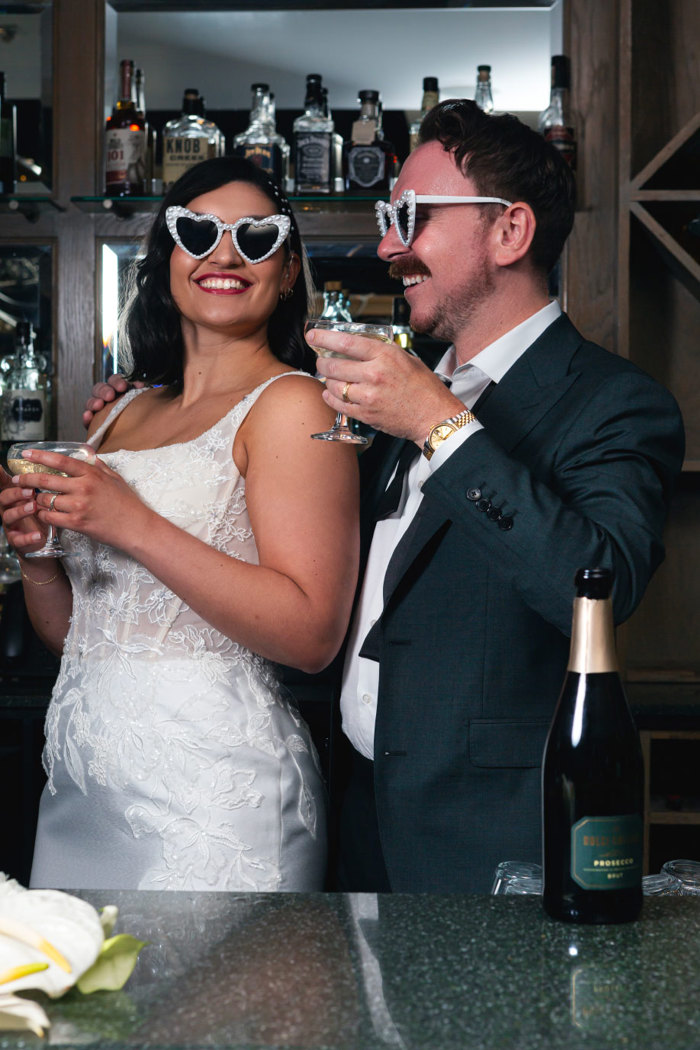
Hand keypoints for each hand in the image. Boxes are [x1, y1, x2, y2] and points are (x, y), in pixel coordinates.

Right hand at [0, 465, 48, 554]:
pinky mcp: (17, 540)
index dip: (0, 476)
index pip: (4, 483)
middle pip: (4, 497)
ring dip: (20, 511)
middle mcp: (8, 508)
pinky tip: (38, 535)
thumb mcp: (41, 497)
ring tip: (33, 507)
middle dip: (16, 493)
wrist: (42, 541)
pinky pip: (19, 539)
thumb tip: (53, 462)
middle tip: (30, 490)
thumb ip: (42, 483)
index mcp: (14, 496)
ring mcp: (11, 524)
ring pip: (9, 516)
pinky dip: (28, 537)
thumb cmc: (40, 514)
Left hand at [12, 447, 153, 551]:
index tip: (26, 454)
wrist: (135, 527)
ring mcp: (78, 506)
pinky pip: (50, 517)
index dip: (40, 456)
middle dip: (27, 479)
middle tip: (19, 479)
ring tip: (35, 499)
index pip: (60, 461)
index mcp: (91, 474)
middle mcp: (83, 488)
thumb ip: (99, 466)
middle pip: (46, 480)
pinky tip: (44, 513)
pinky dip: (44, 515)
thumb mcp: (115, 478)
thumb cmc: (127, 503)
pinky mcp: (76, 523)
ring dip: (37, 499)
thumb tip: (88, 456)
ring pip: (45, 500)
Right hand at [82, 373, 141, 428]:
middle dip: (104, 391)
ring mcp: (99, 411)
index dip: (116, 381)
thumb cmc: (140, 416)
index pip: (114, 381)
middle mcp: (107, 399)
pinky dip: (87, 417)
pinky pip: (87, 420)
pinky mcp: (93, 424)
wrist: (137, 437)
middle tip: (110, 396)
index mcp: (119, 391)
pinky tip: (88, 416)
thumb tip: (140, 385)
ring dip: (94, 402)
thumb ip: (139, 392)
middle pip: (100, 389)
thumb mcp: (142, 402)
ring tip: (99, 405)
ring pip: (92, 402)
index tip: (122, 386)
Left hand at [305, 327, 464, 443]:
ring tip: (331, 378)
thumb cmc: (425, 388)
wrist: (434, 416)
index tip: (313, 336)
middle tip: (321, 361)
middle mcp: (374, 374)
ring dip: (328, 380)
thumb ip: (383, 352)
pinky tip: (331, 393)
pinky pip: (338, 405)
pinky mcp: (366, 414)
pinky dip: (330, 398)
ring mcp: (369, 396)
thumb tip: (361, 346)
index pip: (346, 342)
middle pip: (333, 365)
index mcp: (385, 356)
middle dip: (322, 362)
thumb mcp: (407, 359)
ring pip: (334, 385)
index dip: (324, 338)